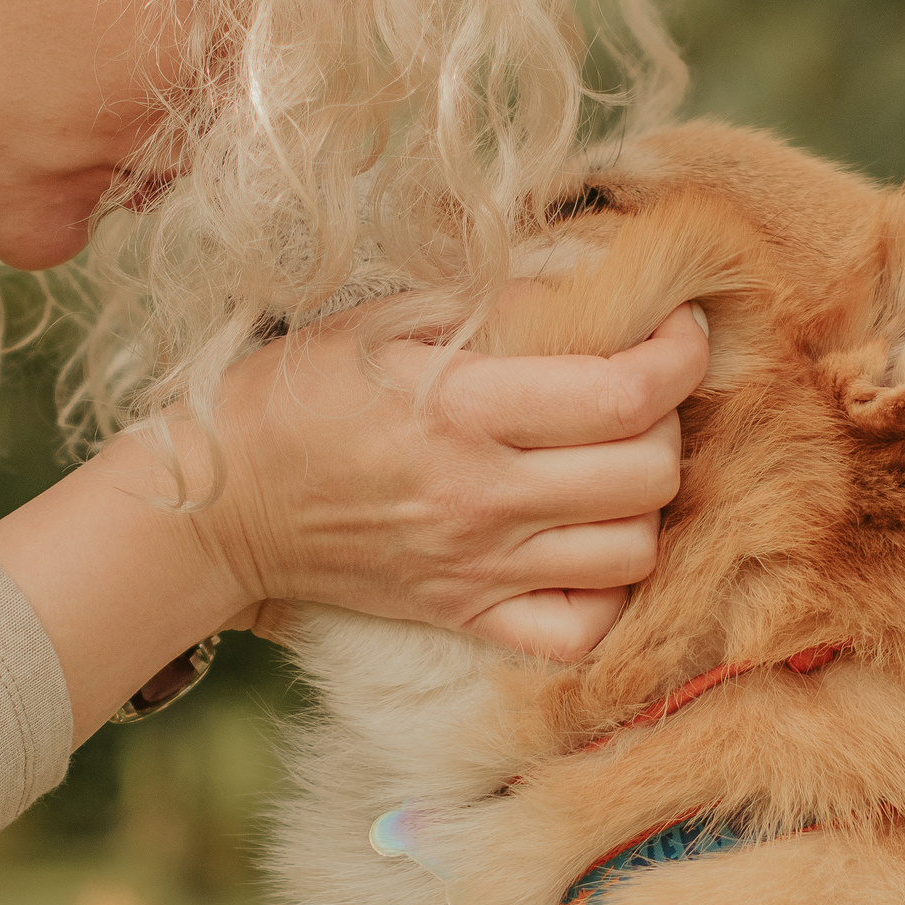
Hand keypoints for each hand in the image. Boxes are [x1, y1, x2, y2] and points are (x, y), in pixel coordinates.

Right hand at [186, 301, 709, 661]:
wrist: (221, 507)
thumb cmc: (298, 396)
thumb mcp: (383, 317)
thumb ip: (494, 296)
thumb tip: (596, 274)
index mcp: (463, 410)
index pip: (625, 393)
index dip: (681, 353)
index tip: (682, 325)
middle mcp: (481, 498)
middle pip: (649, 473)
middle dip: (671, 420)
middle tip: (644, 389)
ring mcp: (478, 568)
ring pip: (633, 551)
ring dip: (647, 501)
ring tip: (619, 461)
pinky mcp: (467, 617)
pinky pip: (581, 630)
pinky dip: (610, 592)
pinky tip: (591, 543)